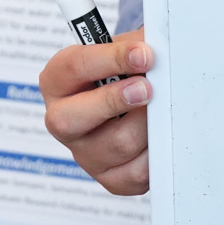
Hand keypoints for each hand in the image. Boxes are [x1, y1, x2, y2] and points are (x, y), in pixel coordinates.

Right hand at [38, 29, 154, 194]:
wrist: (138, 98)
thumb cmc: (128, 70)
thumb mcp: (128, 48)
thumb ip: (139, 45)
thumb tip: (163, 50)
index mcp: (58, 81)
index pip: (74, 67)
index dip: (111, 59)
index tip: (144, 55)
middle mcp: (63, 120)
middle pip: (70, 119)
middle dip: (114, 101)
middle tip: (147, 88)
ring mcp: (85, 154)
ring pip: (118, 144)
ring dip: (149, 123)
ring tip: (164, 108)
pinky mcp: (112, 179)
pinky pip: (138, 171)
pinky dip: (158, 150)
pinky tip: (164, 133)